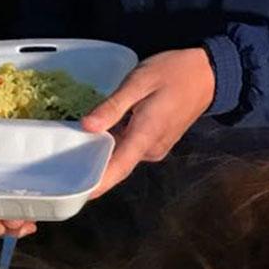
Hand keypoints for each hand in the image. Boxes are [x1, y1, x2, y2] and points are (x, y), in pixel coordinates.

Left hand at [82, 48, 215, 197]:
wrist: (208, 74)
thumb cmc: (174, 73)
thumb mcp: (139, 81)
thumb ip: (114, 106)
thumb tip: (87, 127)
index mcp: (146, 135)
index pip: (118, 168)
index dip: (97, 184)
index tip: (75, 196)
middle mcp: (151, 149)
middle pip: (117, 164)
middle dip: (92, 163)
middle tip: (61, 159)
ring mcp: (157, 148)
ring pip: (124, 155)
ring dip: (104, 151)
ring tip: (74, 142)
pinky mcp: (158, 142)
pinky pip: (132, 147)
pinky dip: (116, 143)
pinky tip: (101, 132)